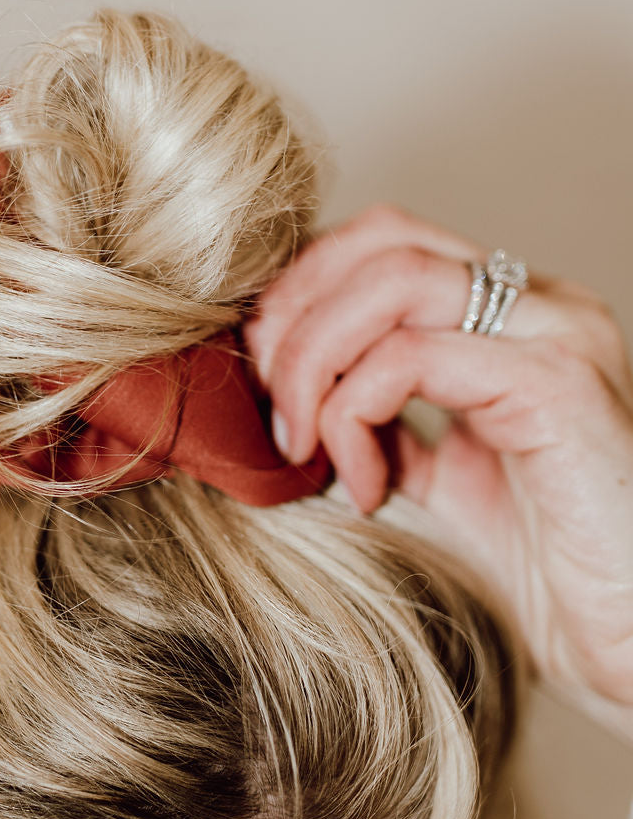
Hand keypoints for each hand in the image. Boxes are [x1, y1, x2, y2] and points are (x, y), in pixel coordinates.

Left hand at [244, 205, 632, 710]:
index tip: (261, 376)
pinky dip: (355, 415)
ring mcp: (557, 335)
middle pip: (380, 239)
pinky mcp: (556, 386)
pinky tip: (367, 488)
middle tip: (268, 404)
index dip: (303, 292)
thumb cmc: (556, 579)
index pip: (385, 242)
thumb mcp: (443, 482)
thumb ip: (386, 424)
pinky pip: (412, 358)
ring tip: (305, 448)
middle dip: (295, 315)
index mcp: (518, 317)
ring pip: (391, 280)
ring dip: (315, 361)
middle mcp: (543, 305)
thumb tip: (293, 398)